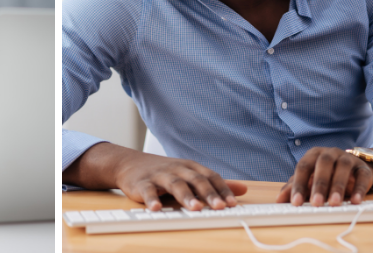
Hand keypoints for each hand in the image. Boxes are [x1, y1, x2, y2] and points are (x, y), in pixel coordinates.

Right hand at [113, 151, 246, 212]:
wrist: (129, 163)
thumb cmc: (165, 172)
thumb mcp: (190, 174)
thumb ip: (215, 184)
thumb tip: (242, 189)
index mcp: (189, 167)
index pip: (209, 176)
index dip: (221, 189)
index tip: (232, 204)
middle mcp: (176, 169)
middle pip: (194, 179)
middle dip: (208, 193)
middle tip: (219, 207)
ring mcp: (159, 175)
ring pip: (174, 184)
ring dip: (185, 196)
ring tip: (195, 208)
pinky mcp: (142, 183)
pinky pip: (148, 191)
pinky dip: (152, 199)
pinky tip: (156, 208)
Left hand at [276, 147, 372, 207]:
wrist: (356, 168)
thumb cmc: (328, 174)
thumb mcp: (311, 179)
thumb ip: (296, 187)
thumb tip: (279, 200)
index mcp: (313, 154)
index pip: (303, 167)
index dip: (299, 184)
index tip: (296, 202)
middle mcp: (329, 153)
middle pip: (322, 165)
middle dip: (318, 185)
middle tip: (315, 203)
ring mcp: (347, 159)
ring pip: (342, 168)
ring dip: (337, 186)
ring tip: (334, 203)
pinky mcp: (363, 169)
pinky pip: (361, 176)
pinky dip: (358, 189)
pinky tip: (355, 201)